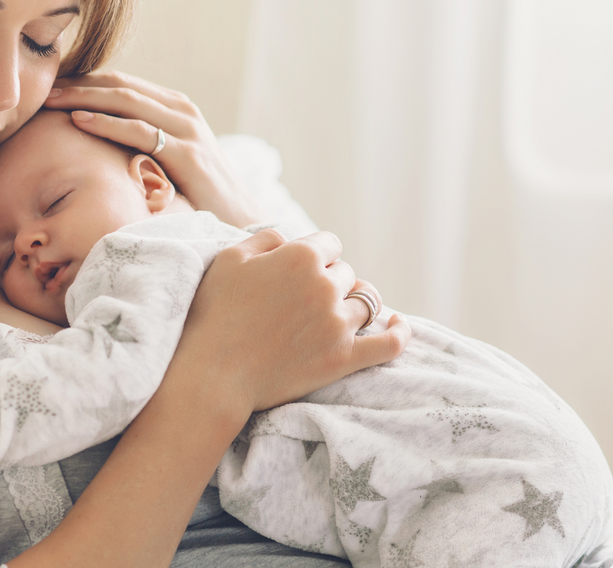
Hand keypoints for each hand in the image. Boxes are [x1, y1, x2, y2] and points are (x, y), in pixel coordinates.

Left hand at [46, 71, 264, 227]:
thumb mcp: (167, 160)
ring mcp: (186, 129)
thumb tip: (97, 143)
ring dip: (84, 96)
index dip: (83, 80)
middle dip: (77, 83)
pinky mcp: (187, 153)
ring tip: (50, 99)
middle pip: (119, 84)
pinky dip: (106, 122)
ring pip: (126, 100)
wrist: (240, 219)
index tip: (49, 85)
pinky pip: (139, 130)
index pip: (121, 83)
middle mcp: (181, 110)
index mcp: (175, 107)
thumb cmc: (198, 194)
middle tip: (41, 86)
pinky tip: (78, 120)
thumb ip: (141, 143)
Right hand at [174, 229, 410, 414]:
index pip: (329, 243)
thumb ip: (266, 238)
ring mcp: (338, 324)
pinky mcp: (345, 358)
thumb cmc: (214, 314)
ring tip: (336, 314)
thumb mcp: (230, 259)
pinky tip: (398, 324)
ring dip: (352, 304)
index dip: (315, 255)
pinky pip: (389, 343)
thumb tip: (289, 239)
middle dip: (329, 281)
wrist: (213, 374)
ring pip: (365, 302)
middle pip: (346, 273)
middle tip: (302, 301)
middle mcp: (325, 286)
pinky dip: (398, 332)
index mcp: (301, 256)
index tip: (299, 271)